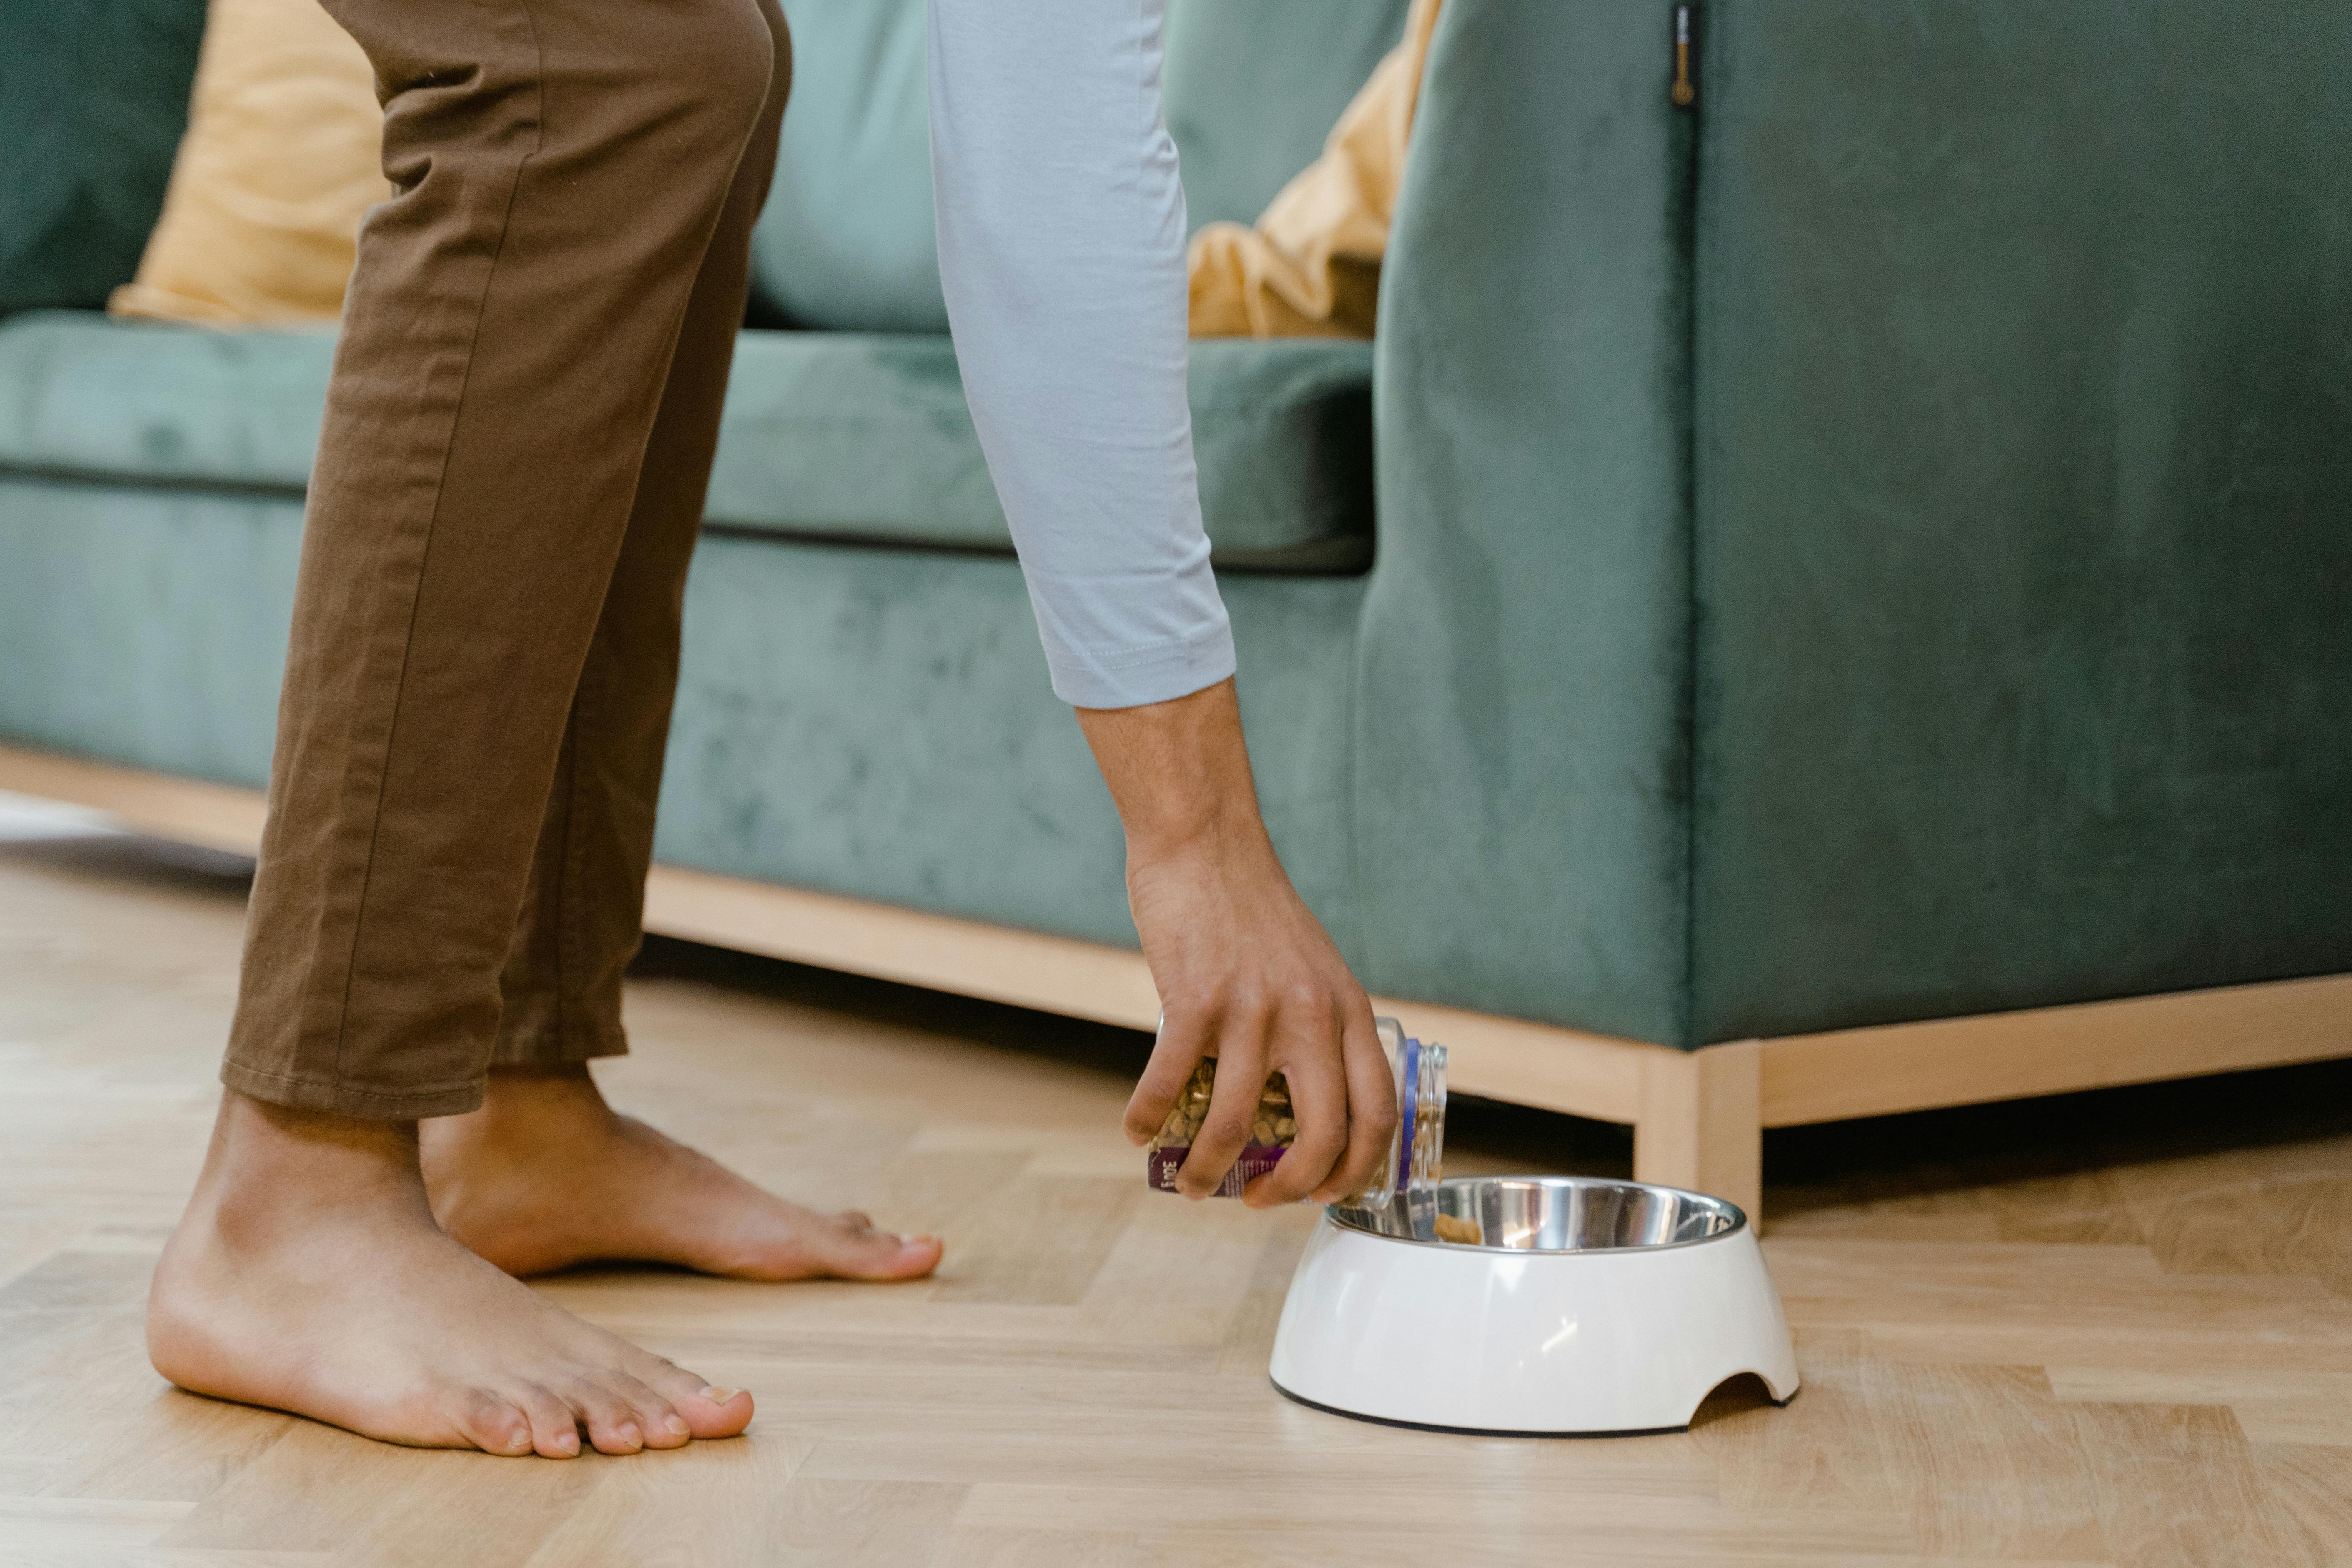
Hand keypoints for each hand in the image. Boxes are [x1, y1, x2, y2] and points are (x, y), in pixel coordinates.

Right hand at [1076, 680, 1395, 1206]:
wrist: (1206, 842)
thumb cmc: (1251, 909)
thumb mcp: (1313, 969)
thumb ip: (1317, 1029)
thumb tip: (1294, 1105)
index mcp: (1347, 1010)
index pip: (1377, 1113)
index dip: (1355, 1169)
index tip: (1323, 1192)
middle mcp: (1311, 1015)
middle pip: (1321, 1134)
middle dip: (1291, 1188)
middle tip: (1261, 1200)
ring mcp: (1254, 1009)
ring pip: (1238, 1122)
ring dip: (1208, 1168)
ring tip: (1190, 1182)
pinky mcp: (1196, 999)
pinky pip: (1171, 1082)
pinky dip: (1148, 1117)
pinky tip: (1136, 1130)